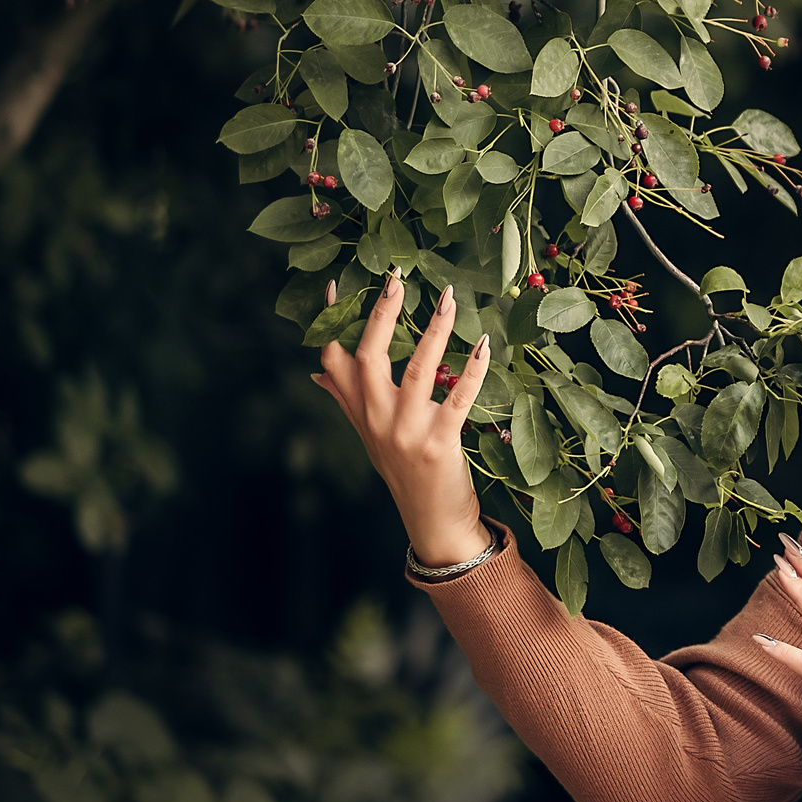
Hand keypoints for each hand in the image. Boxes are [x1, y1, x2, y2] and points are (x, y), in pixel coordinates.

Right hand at [312, 271, 496, 566]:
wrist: (431, 520)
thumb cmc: (404, 470)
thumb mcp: (370, 434)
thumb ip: (347, 399)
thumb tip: (317, 373)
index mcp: (360, 411)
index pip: (335, 359)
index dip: (331, 322)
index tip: (335, 283)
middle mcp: (377, 418)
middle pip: (370, 357)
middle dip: (384, 316)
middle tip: (397, 281)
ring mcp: (406, 431)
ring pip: (416, 370)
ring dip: (434, 332)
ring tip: (448, 299)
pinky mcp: (439, 444)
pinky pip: (458, 399)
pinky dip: (472, 370)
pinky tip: (484, 346)